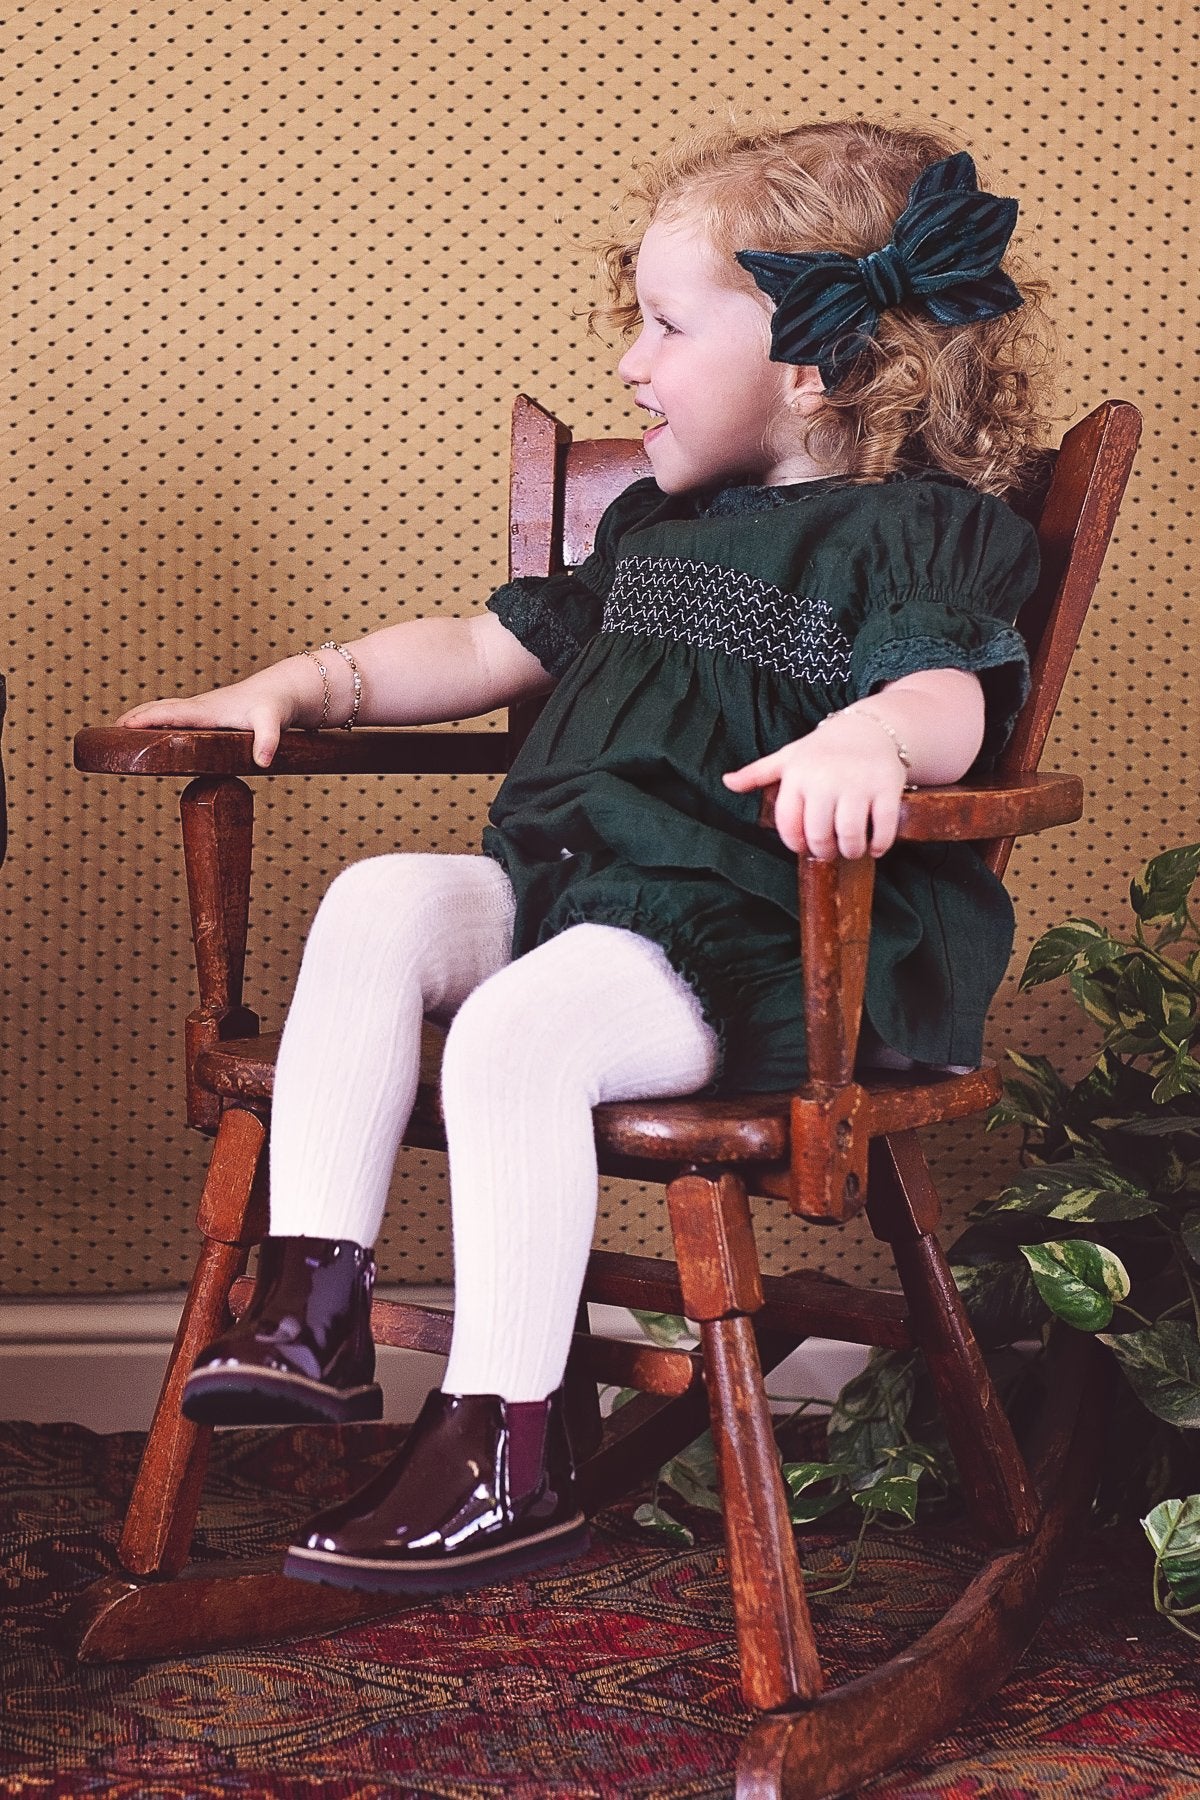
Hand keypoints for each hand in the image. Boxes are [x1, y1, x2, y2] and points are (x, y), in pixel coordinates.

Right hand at [115, 659, 316, 767]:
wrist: (284, 690)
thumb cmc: (276, 706)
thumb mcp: (273, 723)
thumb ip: (268, 741)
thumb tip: (262, 761)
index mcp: (208, 710)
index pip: (170, 714)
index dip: (147, 719)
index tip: (124, 727)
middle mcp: (201, 707)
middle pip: (162, 709)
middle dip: (137, 717)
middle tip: (111, 732)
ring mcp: (204, 709)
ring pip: (168, 710)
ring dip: (145, 716)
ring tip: (123, 730)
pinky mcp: (209, 713)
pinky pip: (177, 714)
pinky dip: (160, 718)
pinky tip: (156, 730)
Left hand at [723, 716, 907, 859]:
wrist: (871, 727)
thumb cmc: (824, 749)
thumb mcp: (788, 757)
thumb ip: (758, 773)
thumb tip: (726, 782)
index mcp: (798, 776)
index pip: (789, 824)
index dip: (796, 843)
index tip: (805, 847)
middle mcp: (825, 779)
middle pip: (819, 834)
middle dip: (825, 851)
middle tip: (831, 851)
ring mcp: (858, 783)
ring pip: (850, 834)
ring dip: (852, 850)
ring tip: (853, 849)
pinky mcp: (887, 786)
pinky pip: (883, 827)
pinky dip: (880, 844)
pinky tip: (876, 846)